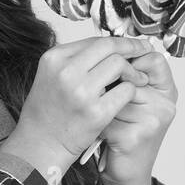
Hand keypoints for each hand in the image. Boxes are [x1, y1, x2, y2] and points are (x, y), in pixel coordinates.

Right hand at [4, 35, 153, 184]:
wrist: (40, 144)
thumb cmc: (47, 111)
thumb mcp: (52, 76)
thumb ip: (76, 60)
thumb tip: (112, 47)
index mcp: (54, 58)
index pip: (95, 41)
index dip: (119, 42)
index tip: (133, 45)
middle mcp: (65, 72)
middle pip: (110, 48)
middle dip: (132, 49)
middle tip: (144, 53)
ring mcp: (80, 92)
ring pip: (119, 65)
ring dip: (133, 72)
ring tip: (137, 80)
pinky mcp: (95, 112)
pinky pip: (125, 91)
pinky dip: (131, 90)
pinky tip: (129, 96)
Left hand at [99, 39, 177, 184]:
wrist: (126, 175)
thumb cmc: (123, 133)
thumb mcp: (129, 102)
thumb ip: (126, 77)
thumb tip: (105, 45)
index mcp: (167, 92)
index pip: (154, 59)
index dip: (129, 59)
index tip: (111, 69)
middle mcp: (165, 104)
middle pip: (130, 76)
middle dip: (108, 85)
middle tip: (96, 96)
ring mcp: (153, 120)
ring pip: (114, 96)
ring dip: (99, 105)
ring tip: (98, 118)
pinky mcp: (136, 136)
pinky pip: (105, 115)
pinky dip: (95, 123)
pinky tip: (97, 134)